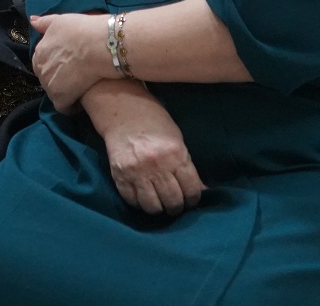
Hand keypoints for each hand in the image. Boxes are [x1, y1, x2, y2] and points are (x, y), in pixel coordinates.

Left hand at [30, 12, 109, 110]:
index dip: (56, 63)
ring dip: (65, 91)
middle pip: (47, 77)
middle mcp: (40, 68)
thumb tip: (31, 21)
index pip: (42, 62)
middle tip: (76, 76)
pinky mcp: (61, 98)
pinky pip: (63, 107)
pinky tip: (82, 101)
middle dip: (59, 78)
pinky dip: (72, 106)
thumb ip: (44, 22)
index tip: (69, 63)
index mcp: (39, 51)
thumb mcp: (60, 20)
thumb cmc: (82, 29)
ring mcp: (49, 84)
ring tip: (82, 88)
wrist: (100, 45)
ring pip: (54, 92)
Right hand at [82, 86, 204, 215]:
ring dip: (159, 209)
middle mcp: (157, 165)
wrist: (123, 110)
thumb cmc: (154, 123)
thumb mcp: (177, 140)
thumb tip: (200, 190)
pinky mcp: (119, 175)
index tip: (190, 201)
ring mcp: (137, 171)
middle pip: (173, 201)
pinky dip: (139, 204)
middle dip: (177, 207)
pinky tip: (143, 197)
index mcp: (175, 154)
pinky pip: (132, 201)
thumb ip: (186, 166)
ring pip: (153, 206)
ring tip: (160, 203)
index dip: (193, 200)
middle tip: (175, 205)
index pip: (191, 190)